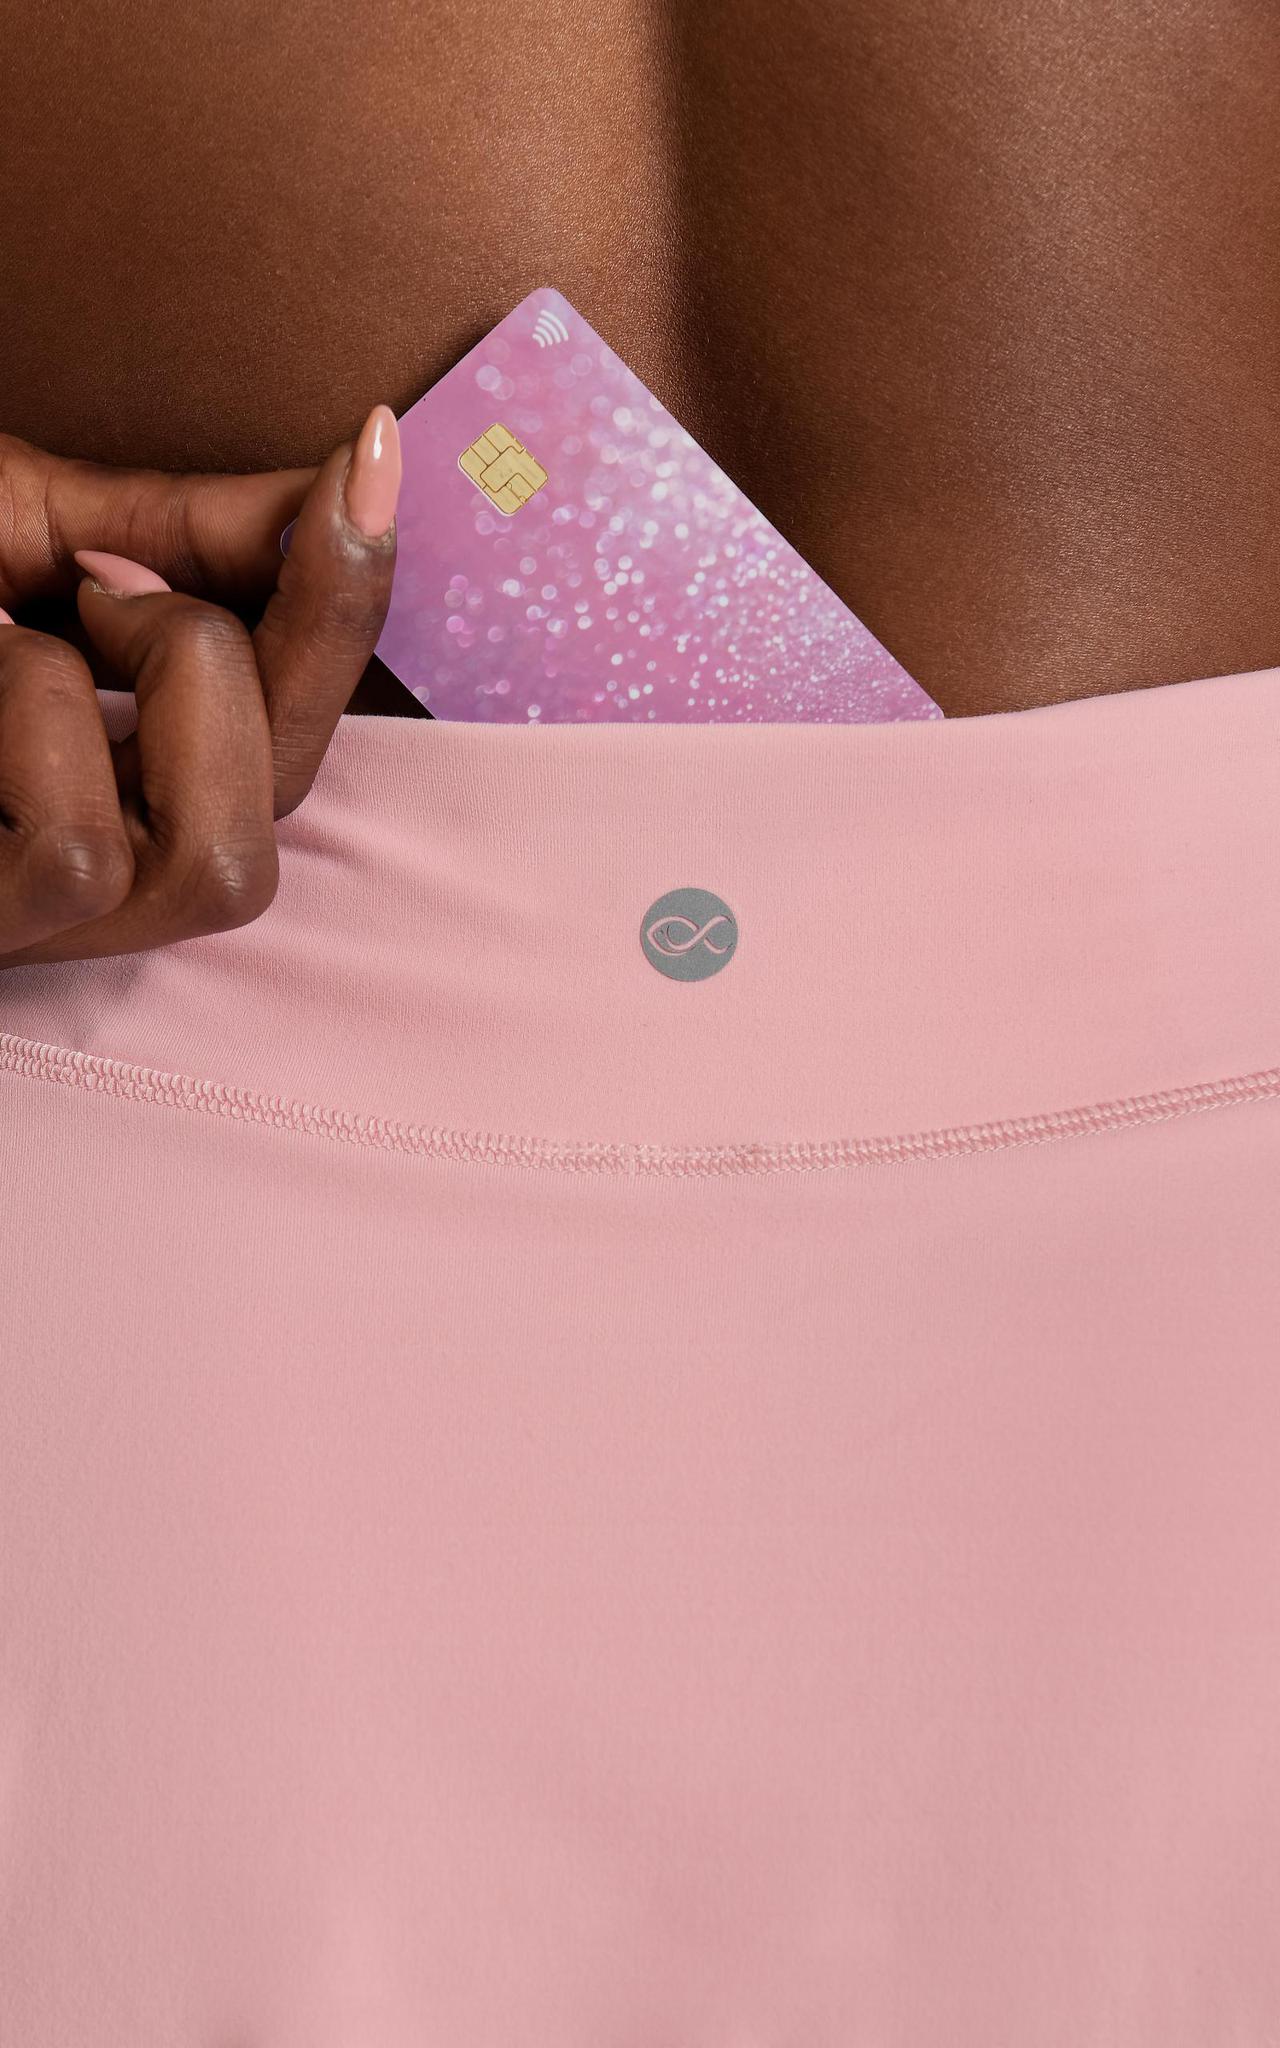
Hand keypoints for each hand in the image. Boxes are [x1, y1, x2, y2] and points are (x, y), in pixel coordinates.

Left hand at [0, 403, 399, 965]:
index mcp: (147, 773)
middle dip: (223, 654)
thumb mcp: (32, 527)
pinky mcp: (4, 937)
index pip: (303, 722)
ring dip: (130, 693)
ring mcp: (63, 928)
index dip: (347, 604)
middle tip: (97, 576)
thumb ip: (187, 528)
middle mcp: (124, 870)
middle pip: (291, 808)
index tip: (378, 455)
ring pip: (220, 862)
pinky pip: (81, 855)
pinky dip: (29, 715)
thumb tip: (341, 489)